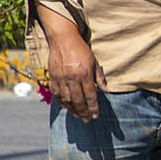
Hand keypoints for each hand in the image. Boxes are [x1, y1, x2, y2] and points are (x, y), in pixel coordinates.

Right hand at [37, 5, 103, 121]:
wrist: (63, 39)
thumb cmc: (81, 50)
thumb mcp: (94, 61)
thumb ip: (100, 77)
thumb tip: (107, 91)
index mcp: (84, 74)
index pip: (90, 95)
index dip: (93, 107)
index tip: (95, 116)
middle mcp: (72, 78)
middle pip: (78, 100)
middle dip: (83, 112)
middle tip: (87, 120)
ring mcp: (61, 78)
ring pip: (66, 99)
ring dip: (72, 110)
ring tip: (78, 116)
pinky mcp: (53, 77)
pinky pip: (57, 94)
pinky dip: (62, 102)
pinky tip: (67, 107)